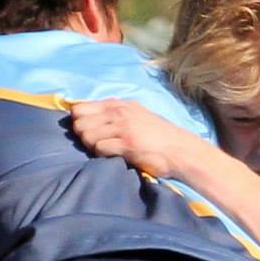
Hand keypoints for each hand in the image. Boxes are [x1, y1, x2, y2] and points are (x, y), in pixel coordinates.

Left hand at [70, 98, 199, 178]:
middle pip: (79, 122)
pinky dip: (101, 154)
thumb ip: (115, 114)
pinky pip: (99, 148)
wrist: (180, 150)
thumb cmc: (158, 137)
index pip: (81, 107)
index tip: (87, 131)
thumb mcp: (136, 116)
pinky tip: (113, 156)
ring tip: (106, 150)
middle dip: (83, 135)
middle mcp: (119, 112)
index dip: (79, 121)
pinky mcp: (126, 144)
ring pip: (87, 135)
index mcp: (119, 104)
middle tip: (95, 144)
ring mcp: (122, 127)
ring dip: (92, 146)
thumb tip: (87, 118)